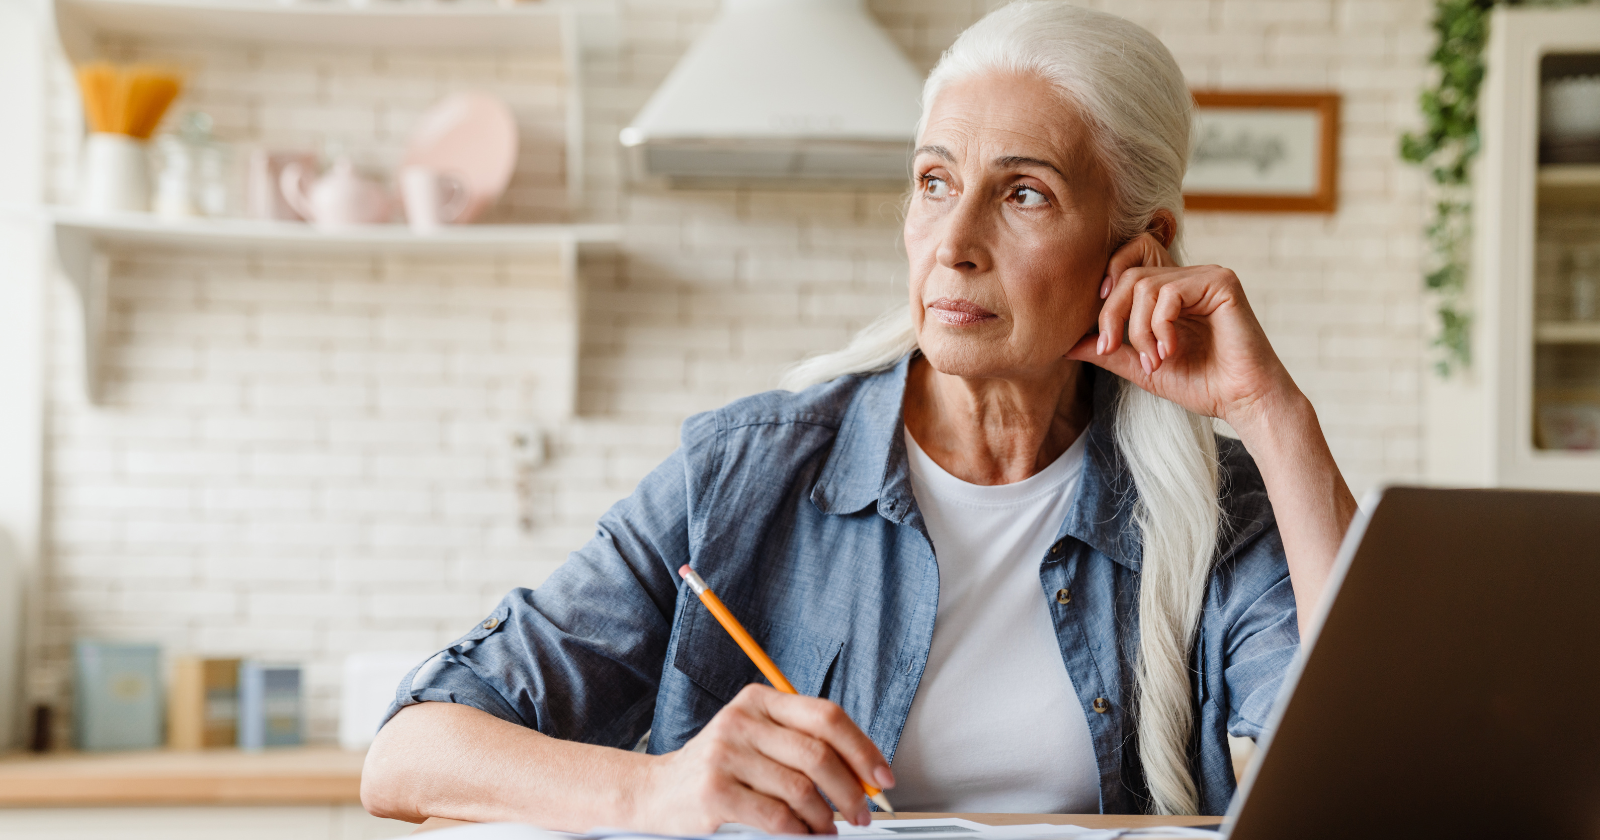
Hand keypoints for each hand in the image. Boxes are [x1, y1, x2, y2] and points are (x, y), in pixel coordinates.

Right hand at [630, 684, 893, 834]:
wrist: (657, 791)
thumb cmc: (720, 768)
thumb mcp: (758, 740)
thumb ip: (804, 745)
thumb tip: (864, 772)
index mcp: (760, 700)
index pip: (827, 716)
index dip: (863, 748)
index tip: (882, 776)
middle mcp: (742, 720)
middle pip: (818, 753)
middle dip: (851, 791)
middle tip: (861, 814)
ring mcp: (725, 754)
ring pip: (801, 789)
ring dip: (825, 818)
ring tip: (827, 829)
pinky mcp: (714, 791)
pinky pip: (776, 816)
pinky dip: (799, 832)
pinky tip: (803, 835)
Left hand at [1067, 233, 1302, 429]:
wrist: (1242, 402)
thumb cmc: (1202, 385)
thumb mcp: (1142, 367)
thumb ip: (1110, 351)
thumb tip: (1068, 344)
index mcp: (1172, 292)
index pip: (1127, 270)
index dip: (1105, 295)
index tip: (1101, 338)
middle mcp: (1189, 277)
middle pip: (1129, 276)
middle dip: (1112, 317)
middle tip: (1111, 350)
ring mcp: (1207, 276)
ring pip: (1145, 285)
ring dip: (1139, 330)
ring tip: (1154, 361)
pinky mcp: (1221, 282)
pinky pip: (1170, 292)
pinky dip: (1161, 326)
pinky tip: (1170, 351)